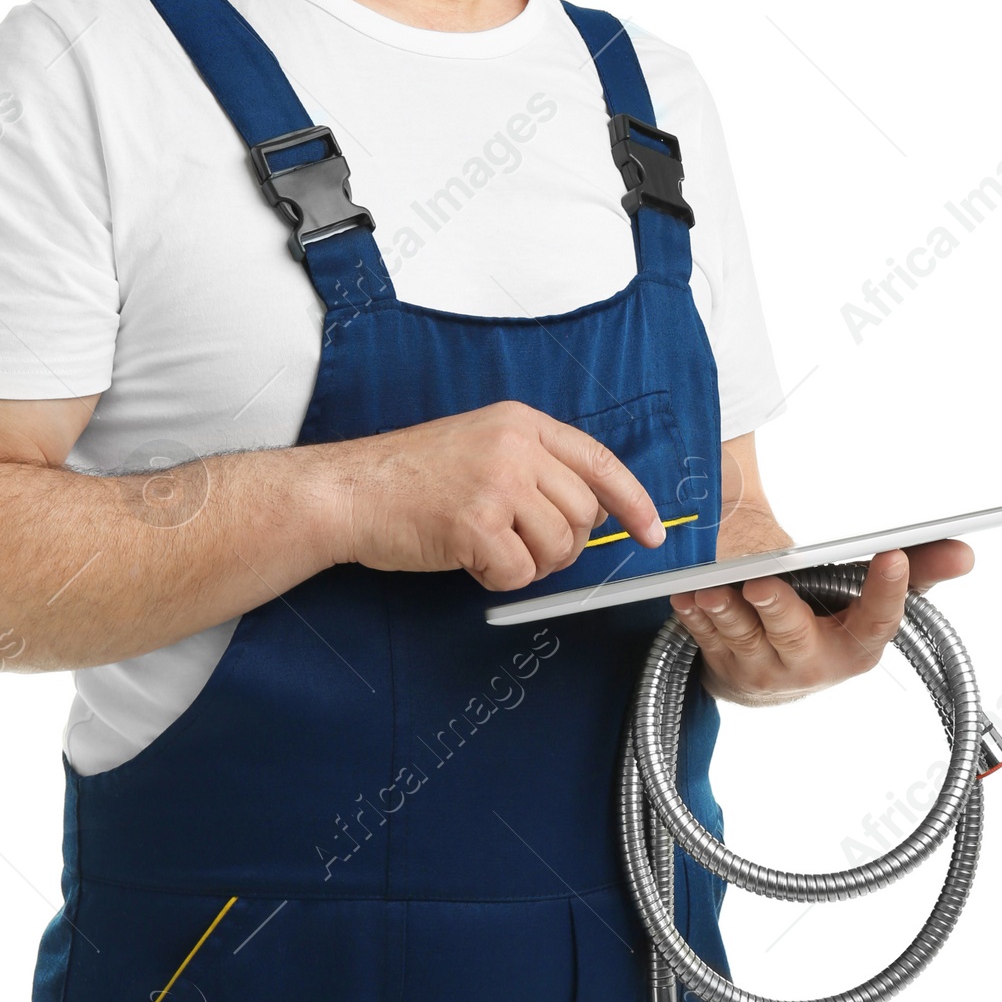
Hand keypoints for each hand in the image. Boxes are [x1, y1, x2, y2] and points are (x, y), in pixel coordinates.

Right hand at [335, 401, 664, 591]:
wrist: (350, 491)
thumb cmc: (408, 478)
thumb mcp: (480, 446)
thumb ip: (534, 466)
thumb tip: (588, 511)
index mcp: (520, 422)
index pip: (599, 461)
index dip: (633, 501)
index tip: (651, 531)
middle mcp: (515, 446)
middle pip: (583, 514)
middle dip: (562, 545)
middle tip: (521, 547)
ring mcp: (497, 483)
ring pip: (558, 548)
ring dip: (529, 564)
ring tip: (488, 548)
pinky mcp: (476, 523)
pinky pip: (520, 574)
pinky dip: (497, 578)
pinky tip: (467, 558)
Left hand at [670, 529, 975, 705]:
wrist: (776, 674)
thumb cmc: (831, 623)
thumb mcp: (871, 602)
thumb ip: (916, 575)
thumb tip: (966, 552)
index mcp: (857, 647)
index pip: (879, 622)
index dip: (889, 591)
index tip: (893, 553)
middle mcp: (811, 662)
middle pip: (795, 634)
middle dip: (778, 609)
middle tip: (762, 583)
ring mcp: (763, 667)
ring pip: (742, 636)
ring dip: (723, 612)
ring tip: (709, 588)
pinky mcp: (723, 663)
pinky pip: (705, 639)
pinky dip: (692, 618)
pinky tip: (684, 596)